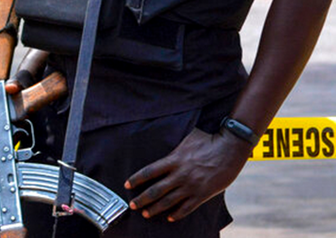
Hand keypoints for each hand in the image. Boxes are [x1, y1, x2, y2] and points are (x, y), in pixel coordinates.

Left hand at [125, 128, 252, 221]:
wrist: (231, 147)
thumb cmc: (209, 139)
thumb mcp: (187, 140)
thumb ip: (175, 150)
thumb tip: (164, 149)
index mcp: (174, 159)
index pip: (148, 171)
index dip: (136, 179)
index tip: (127, 185)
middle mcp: (180, 174)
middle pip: (155, 190)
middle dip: (141, 199)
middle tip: (132, 205)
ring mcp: (192, 185)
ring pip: (169, 201)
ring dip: (155, 209)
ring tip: (146, 214)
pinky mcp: (204, 193)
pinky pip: (188, 207)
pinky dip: (178, 214)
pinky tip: (171, 217)